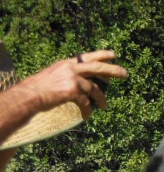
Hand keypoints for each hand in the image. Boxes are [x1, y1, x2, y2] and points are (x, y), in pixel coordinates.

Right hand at [13, 49, 128, 119]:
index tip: (113, 55)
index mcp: (67, 64)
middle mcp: (71, 69)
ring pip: (94, 89)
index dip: (101, 55)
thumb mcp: (54, 76)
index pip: (87, 57)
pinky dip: (88, 110)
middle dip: (113, 70)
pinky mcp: (72, 91)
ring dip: (101, 99)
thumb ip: (68, 76)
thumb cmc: (39, 89)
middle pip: (98, 68)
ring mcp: (72, 79)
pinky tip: (87, 116)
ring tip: (105, 107)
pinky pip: (86, 103)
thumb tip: (82, 83)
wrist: (29, 95)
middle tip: (125, 74)